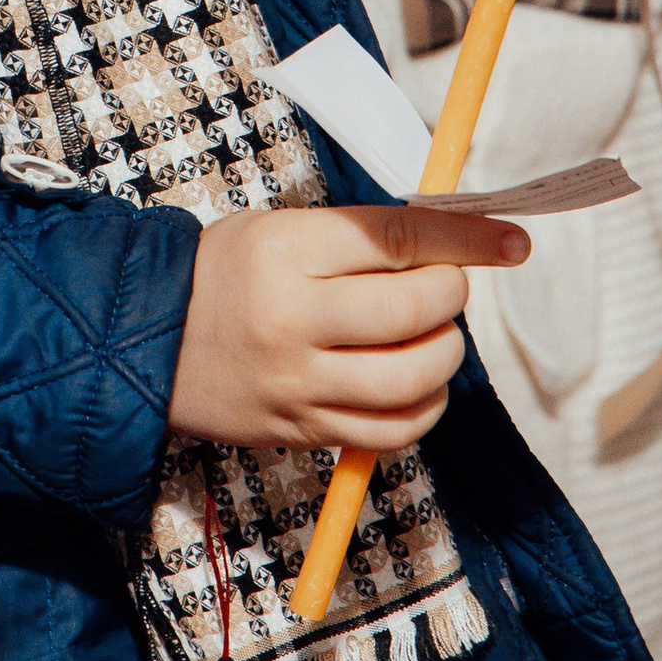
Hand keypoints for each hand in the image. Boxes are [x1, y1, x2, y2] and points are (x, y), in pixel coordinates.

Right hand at [169, 201, 526, 453]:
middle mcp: (294, 319)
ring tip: (434, 336)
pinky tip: (417, 384)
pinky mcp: (303, 428)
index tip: (511, 240)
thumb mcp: (282, 230)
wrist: (150, 341)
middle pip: (415, 309)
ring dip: (446, 352)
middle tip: (445, 285)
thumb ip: (363, 237)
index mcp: (288, 251)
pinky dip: (425, 407)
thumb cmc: (227, 274)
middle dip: (452, 293)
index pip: (400, 238)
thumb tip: (457, 240)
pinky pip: (393, 431)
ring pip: (414, 377)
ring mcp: (299, 382)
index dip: (468, 239)